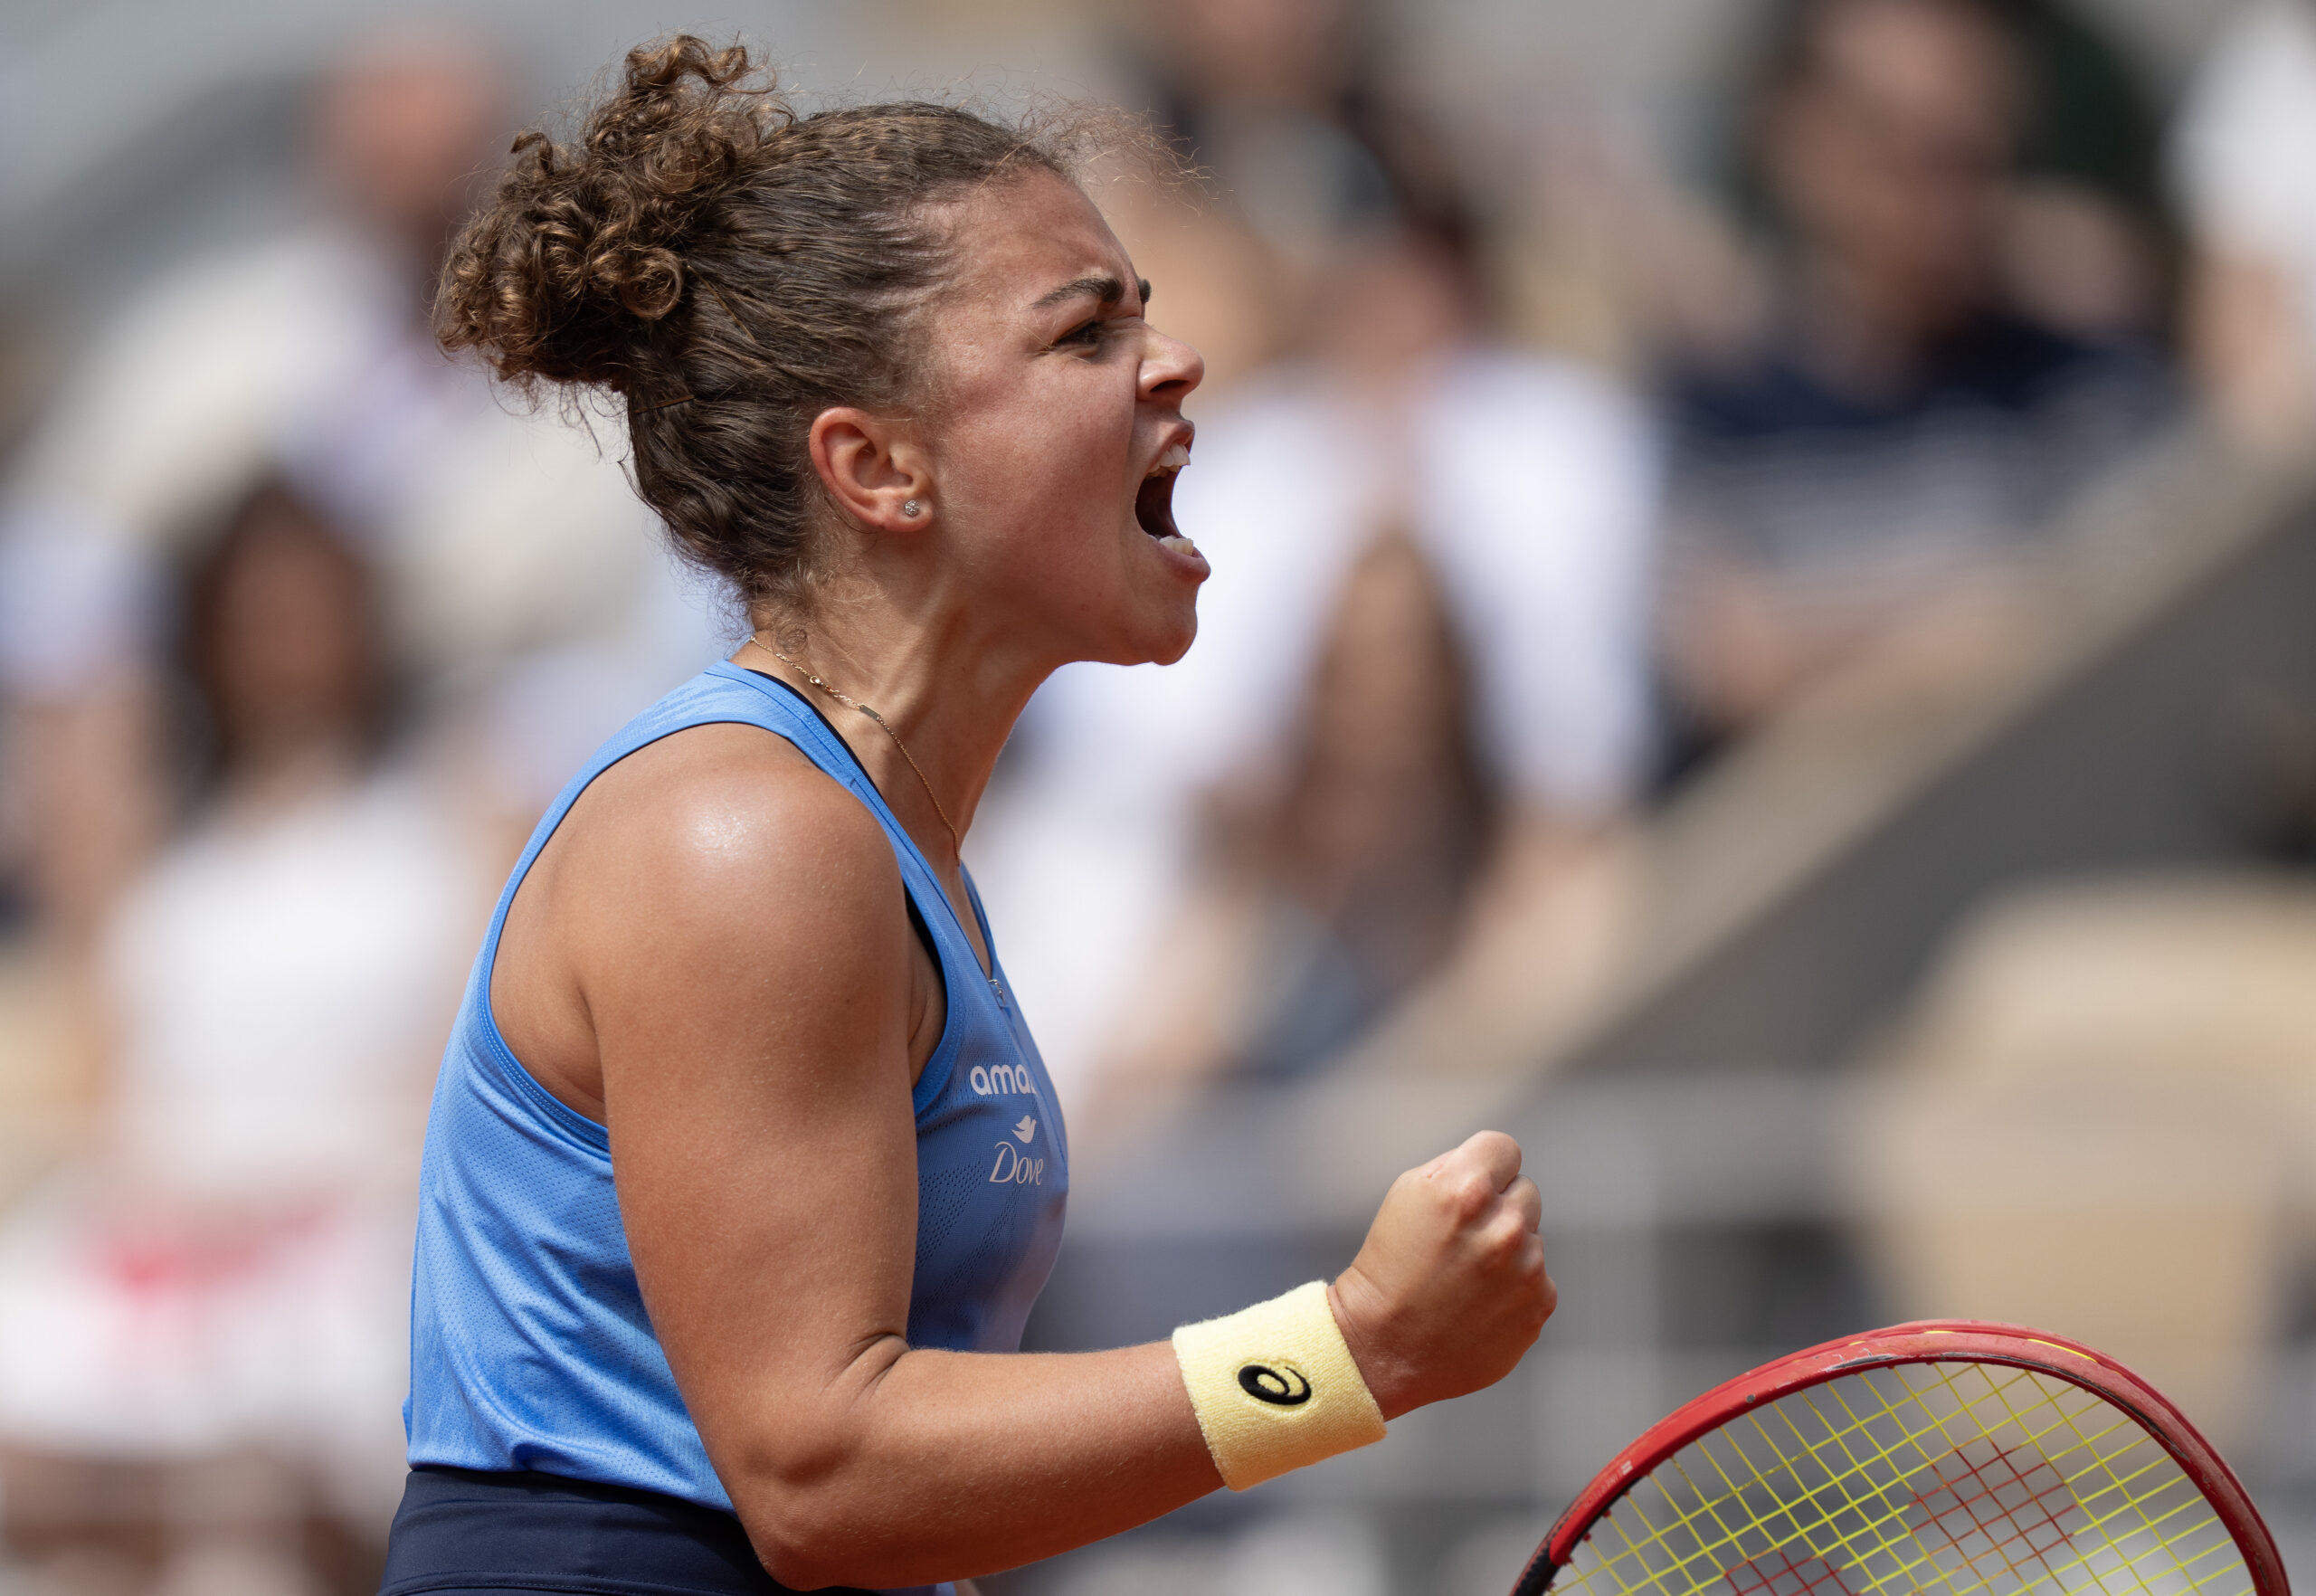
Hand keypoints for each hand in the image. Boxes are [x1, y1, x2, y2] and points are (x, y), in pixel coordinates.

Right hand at [1327, 1130, 1553, 1419]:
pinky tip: (1480, 1303)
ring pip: (1531, 1237)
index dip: (1484, 1166)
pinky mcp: (1539, 1304)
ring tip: (1466, 1276)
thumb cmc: (1389, 1266)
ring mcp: (1527, 1268)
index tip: (1469, 1189)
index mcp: (1467, 1190)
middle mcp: (1504, 1226)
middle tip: (1463, 1238)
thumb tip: (1497, 1167)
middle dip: (1499, 1207)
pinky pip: (1538, 1278)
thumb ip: (1458, 1168)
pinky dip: (1515, 1287)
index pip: (1505, 1148)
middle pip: (1525, 1190)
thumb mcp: (1407, 1194)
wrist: (1383, 1345)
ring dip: (1508, 1249)